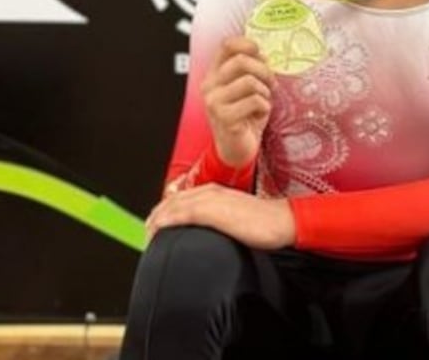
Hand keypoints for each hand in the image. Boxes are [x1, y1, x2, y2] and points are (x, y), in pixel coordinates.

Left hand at [145, 184, 295, 248]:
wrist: (281, 220)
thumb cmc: (264, 222)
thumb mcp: (236, 218)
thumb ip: (219, 220)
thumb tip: (209, 234)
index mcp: (214, 192)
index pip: (180, 199)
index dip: (164, 213)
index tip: (155, 228)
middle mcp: (209, 191)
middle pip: (171, 202)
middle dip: (155, 217)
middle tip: (147, 235)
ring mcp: (209, 199)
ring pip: (171, 206)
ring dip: (156, 221)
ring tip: (148, 237)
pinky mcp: (211, 210)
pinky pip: (180, 214)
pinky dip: (165, 222)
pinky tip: (158, 232)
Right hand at [202, 37, 275, 167]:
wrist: (237, 148)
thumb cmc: (245, 115)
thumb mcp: (248, 88)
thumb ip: (251, 70)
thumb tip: (263, 55)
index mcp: (215, 74)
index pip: (227, 46)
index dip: (247, 44)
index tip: (261, 53)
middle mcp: (210, 85)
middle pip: (240, 61)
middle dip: (264, 70)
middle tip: (271, 83)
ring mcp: (214, 102)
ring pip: (249, 81)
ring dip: (265, 91)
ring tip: (263, 102)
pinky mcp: (224, 118)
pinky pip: (254, 101)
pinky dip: (264, 106)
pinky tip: (259, 115)